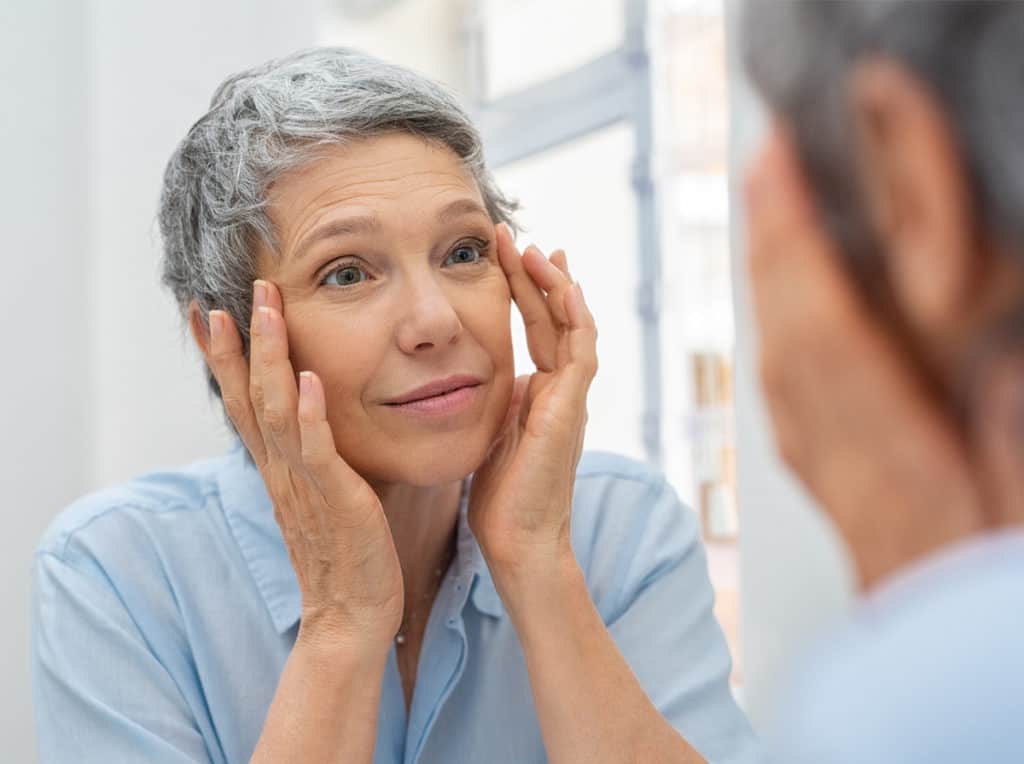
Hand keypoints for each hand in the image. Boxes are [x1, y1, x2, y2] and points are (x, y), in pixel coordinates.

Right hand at [206, 280, 402, 647]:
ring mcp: (304, 484)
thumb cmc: (346, 553)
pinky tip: (306, 380)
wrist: (352, 614)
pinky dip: (309, 414)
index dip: (224, 357)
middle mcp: (281, 470)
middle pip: (247, 396)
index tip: (208, 312)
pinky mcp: (336, 499)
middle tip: (227, 294)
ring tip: (266, 311)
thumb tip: (317, 418)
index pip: (242, 402)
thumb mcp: (322, 494)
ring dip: (269, 359)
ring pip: (275, 410)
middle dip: (238, 343)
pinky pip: (317, 451)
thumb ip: (315, 456)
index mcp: (278, 468)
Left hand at [468, 224, 597, 578]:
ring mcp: (571, 397)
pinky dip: (576, 315)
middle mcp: (560, 390)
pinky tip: (563, 284)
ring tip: (533, 249)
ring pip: (573, 325)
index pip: (534, 328)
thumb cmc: (501, 498)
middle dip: (534, 276)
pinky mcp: (573, 408)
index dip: (519, 291)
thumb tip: (466, 376)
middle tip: (512, 238)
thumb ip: (489, 402)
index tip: (500, 256)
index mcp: (539, 394)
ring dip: (555, 285)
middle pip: (553, 318)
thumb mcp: (488, 434)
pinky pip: (582, 350)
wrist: (520, 541)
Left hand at [745, 127, 987, 588]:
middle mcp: (840, 451)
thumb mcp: (1013, 498)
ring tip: (770, 210)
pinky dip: (779, 326)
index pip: (826, 328)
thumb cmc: (977, 578)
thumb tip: (993, 356)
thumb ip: (1004, 426)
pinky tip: (782, 300)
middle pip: (789, 328)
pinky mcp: (821, 468)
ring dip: (770, 277)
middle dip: (774, 241)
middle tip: (767, 165)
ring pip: (779, 352)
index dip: (797, 244)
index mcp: (890, 454)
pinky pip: (784, 385)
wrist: (935, 659)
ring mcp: (823, 461)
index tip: (780, 174)